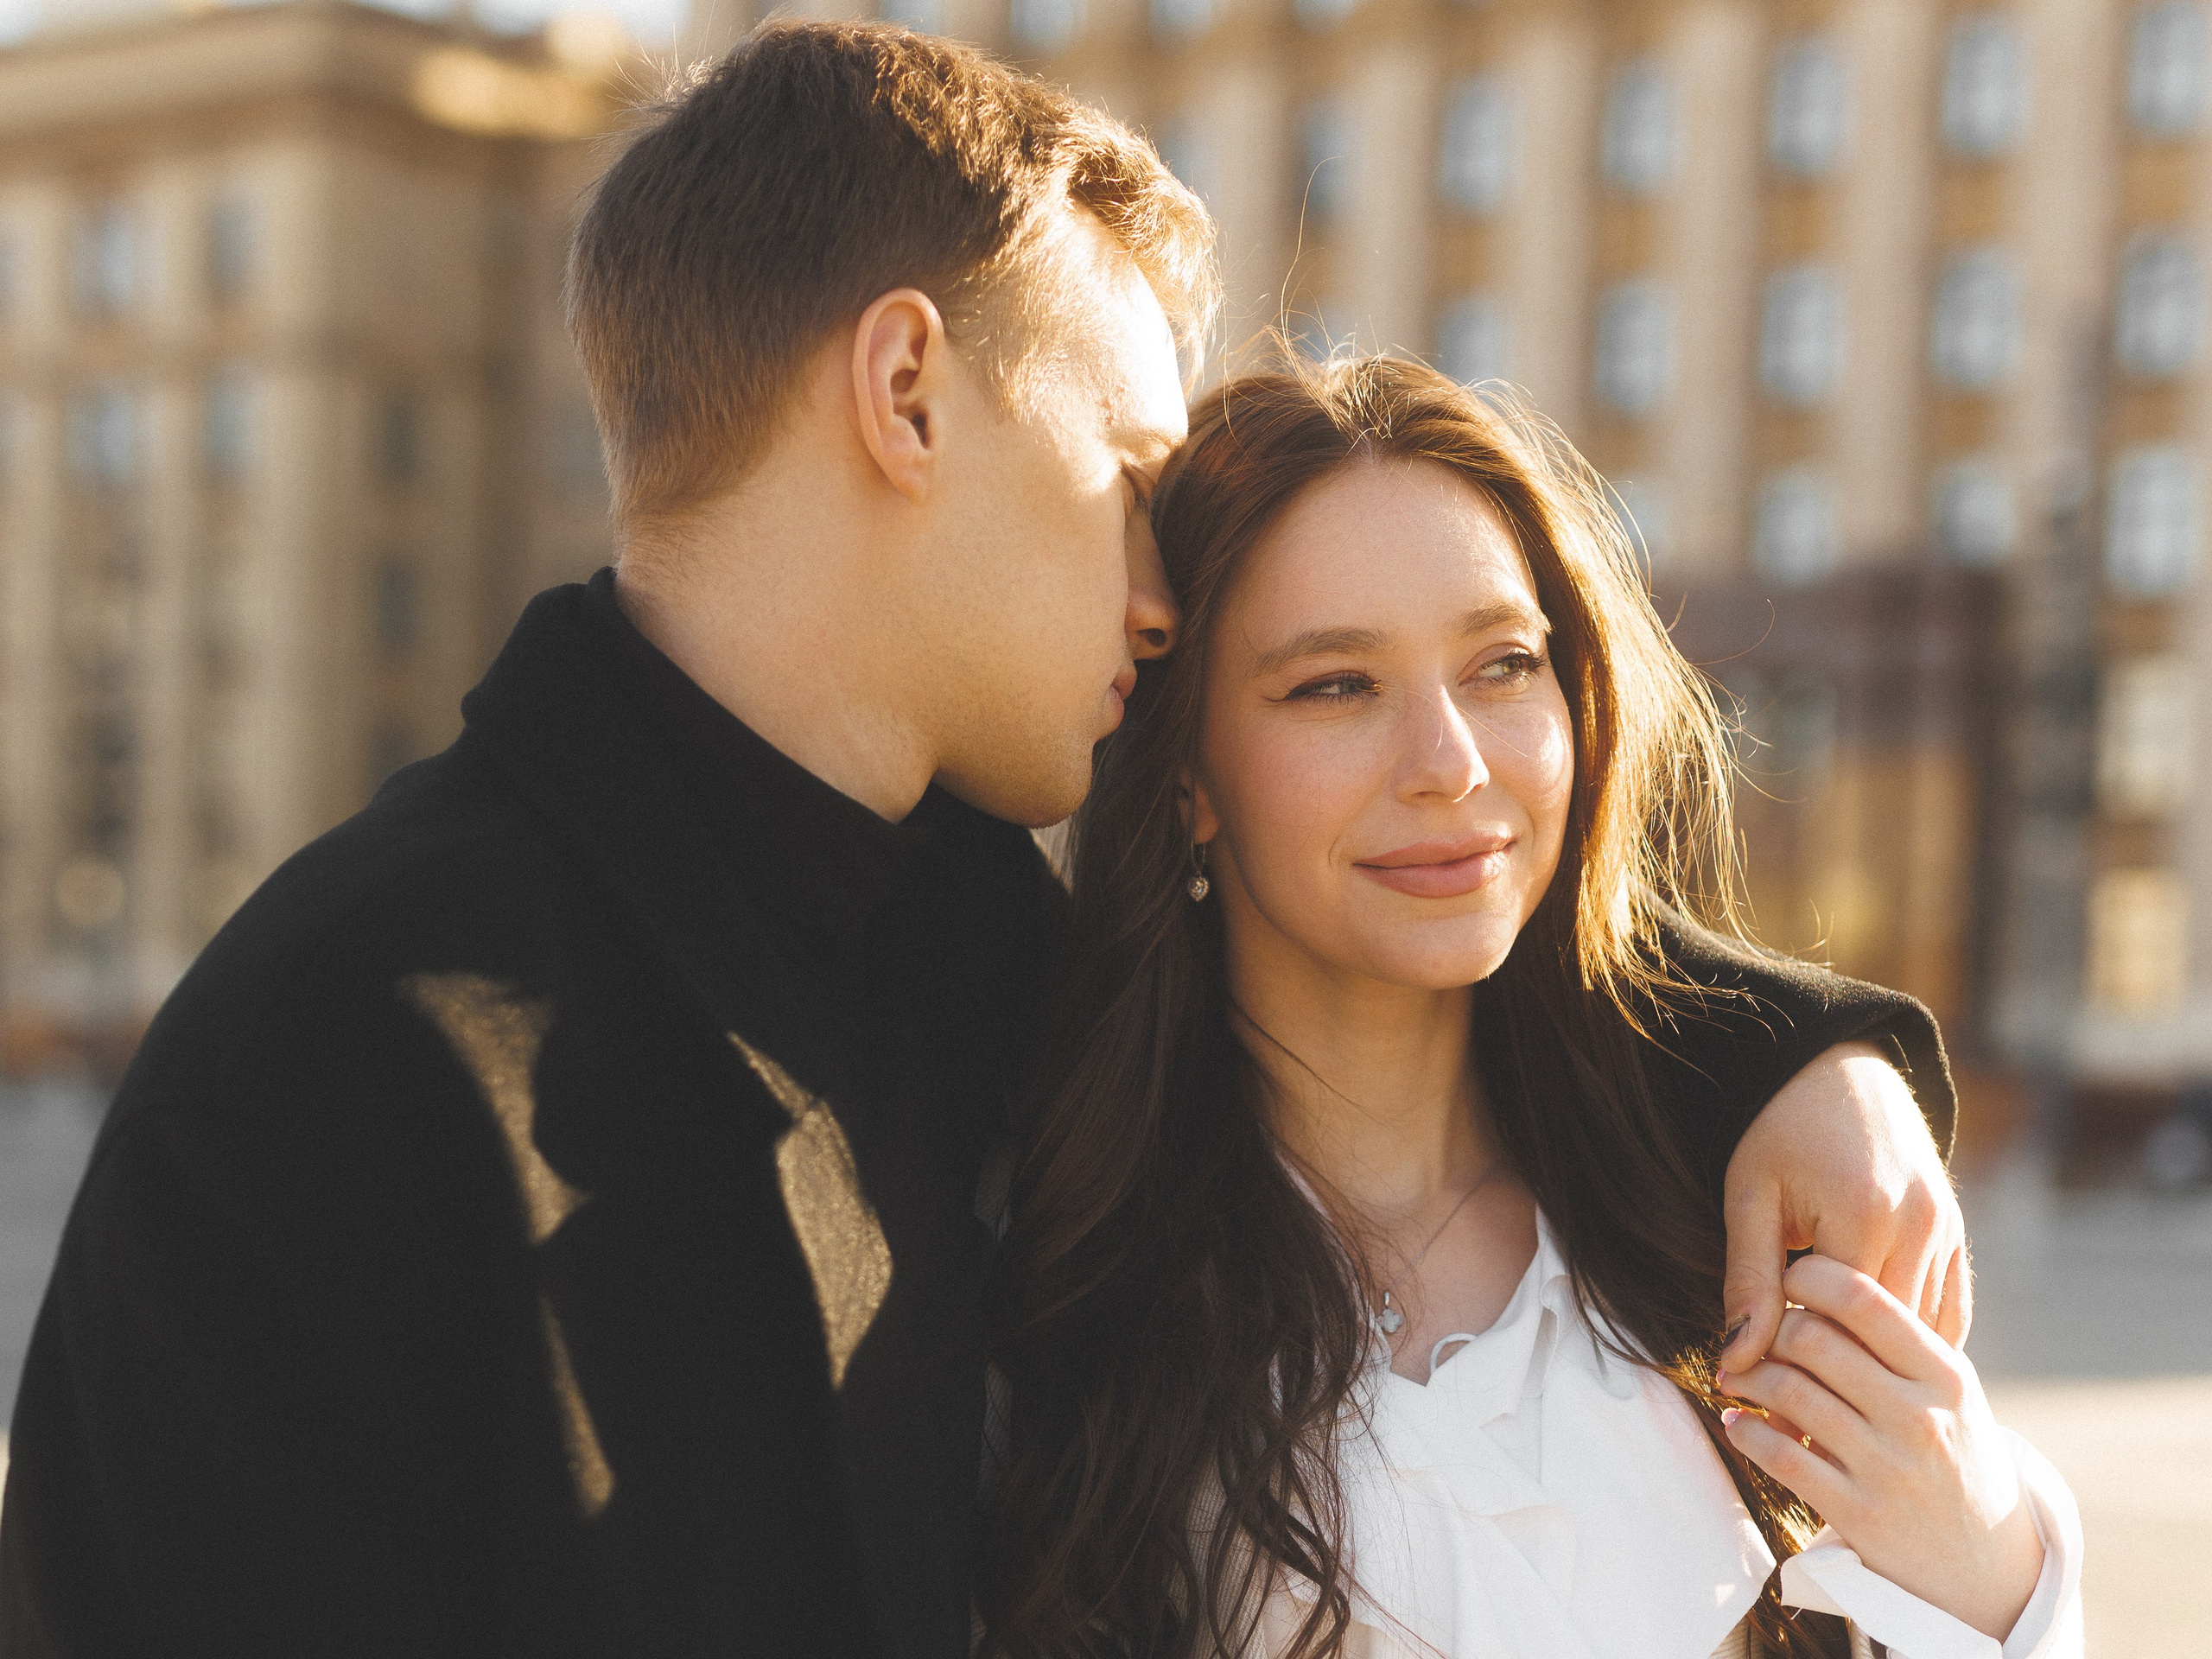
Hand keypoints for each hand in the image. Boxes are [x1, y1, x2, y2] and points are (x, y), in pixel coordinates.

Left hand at [1718, 1256, 2043, 1642]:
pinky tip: (1738, 1422)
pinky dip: (1747, 1433)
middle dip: (1770, 1327)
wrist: (1987, 1568)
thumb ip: (1901, 1340)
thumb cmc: (1957, 1455)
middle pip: (1813, 1337)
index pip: (1863, 1299)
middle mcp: (1920, 1416)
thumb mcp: (1951, 1394)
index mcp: (1945, 1375)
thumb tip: (1827, 1275)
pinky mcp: (1858, 1513)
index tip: (1784, 1276)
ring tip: (1735, 1372)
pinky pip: (1781, 1456)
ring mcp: (1888, 1467)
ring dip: (1746, 1375)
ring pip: (1788, 1391)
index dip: (1807, 1276)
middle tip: (1752, 1330)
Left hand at [1720, 1042, 1967, 1373]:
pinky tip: (1881, 1367)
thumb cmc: (1777, 1129)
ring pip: (1922, 1329)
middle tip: (1803, 1415)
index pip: (1838, 1325)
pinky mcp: (1957, 1230)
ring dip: (1883, 1364)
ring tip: (1839, 1399)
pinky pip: (1947, 1309)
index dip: (1801, 1366)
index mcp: (1865, 1216)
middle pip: (1886, 1336)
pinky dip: (1914, 1340)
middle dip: (1844, 1376)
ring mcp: (1948, 1228)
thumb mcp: (1749, 1198)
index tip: (1765, 1397)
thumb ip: (1747, 1281)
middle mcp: (1921, 1226)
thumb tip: (1737, 1365)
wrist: (1836, 1066)